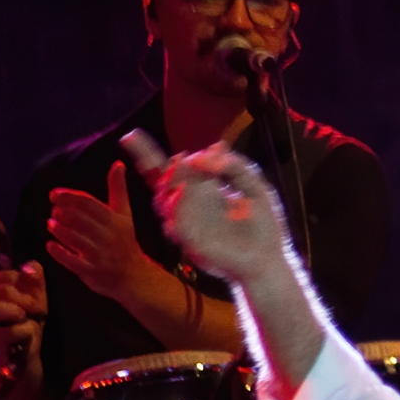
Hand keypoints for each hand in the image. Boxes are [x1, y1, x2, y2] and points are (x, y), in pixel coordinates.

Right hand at [0, 259, 46, 355]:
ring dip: (18, 311)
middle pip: (1, 291)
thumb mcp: (35, 293)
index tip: (30, 291)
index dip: (18, 280)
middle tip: (36, 307)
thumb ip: (34, 277)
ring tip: (26, 317)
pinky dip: (26, 330)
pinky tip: (29, 331)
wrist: (30, 349)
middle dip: (25, 298)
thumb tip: (30, 265)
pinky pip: (10, 331)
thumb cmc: (29, 317)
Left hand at [46, 160, 160, 305]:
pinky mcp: (92, 270)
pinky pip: (71, 260)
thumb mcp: (124, 214)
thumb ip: (118, 189)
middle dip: (62, 213)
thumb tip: (118, 164)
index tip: (53, 195)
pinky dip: (58, 252)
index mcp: (114, 220)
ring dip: (58, 229)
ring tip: (51, 224)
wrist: (134, 276)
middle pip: (79, 219)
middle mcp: (107, 236)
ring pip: (74, 238)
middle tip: (54, 211)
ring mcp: (100, 254)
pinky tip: (50, 245)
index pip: (87, 203)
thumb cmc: (125, 241)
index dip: (68, 197)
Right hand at [121, 130, 290, 284]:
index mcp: (201, 188)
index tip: (130, 136)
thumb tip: (211, 148)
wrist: (269, 262)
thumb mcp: (254, 186)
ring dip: (170, 183)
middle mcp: (189, 204)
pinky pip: (174, 224)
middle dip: (147, 160)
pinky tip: (183, 193)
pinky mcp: (190, 243)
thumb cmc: (263, 226)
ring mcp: (187, 224)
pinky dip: (176, 208)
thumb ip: (235, 164)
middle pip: (158, 180)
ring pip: (163, 200)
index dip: (146, 151)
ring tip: (183, 168)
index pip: (171, 167)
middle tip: (178, 158)